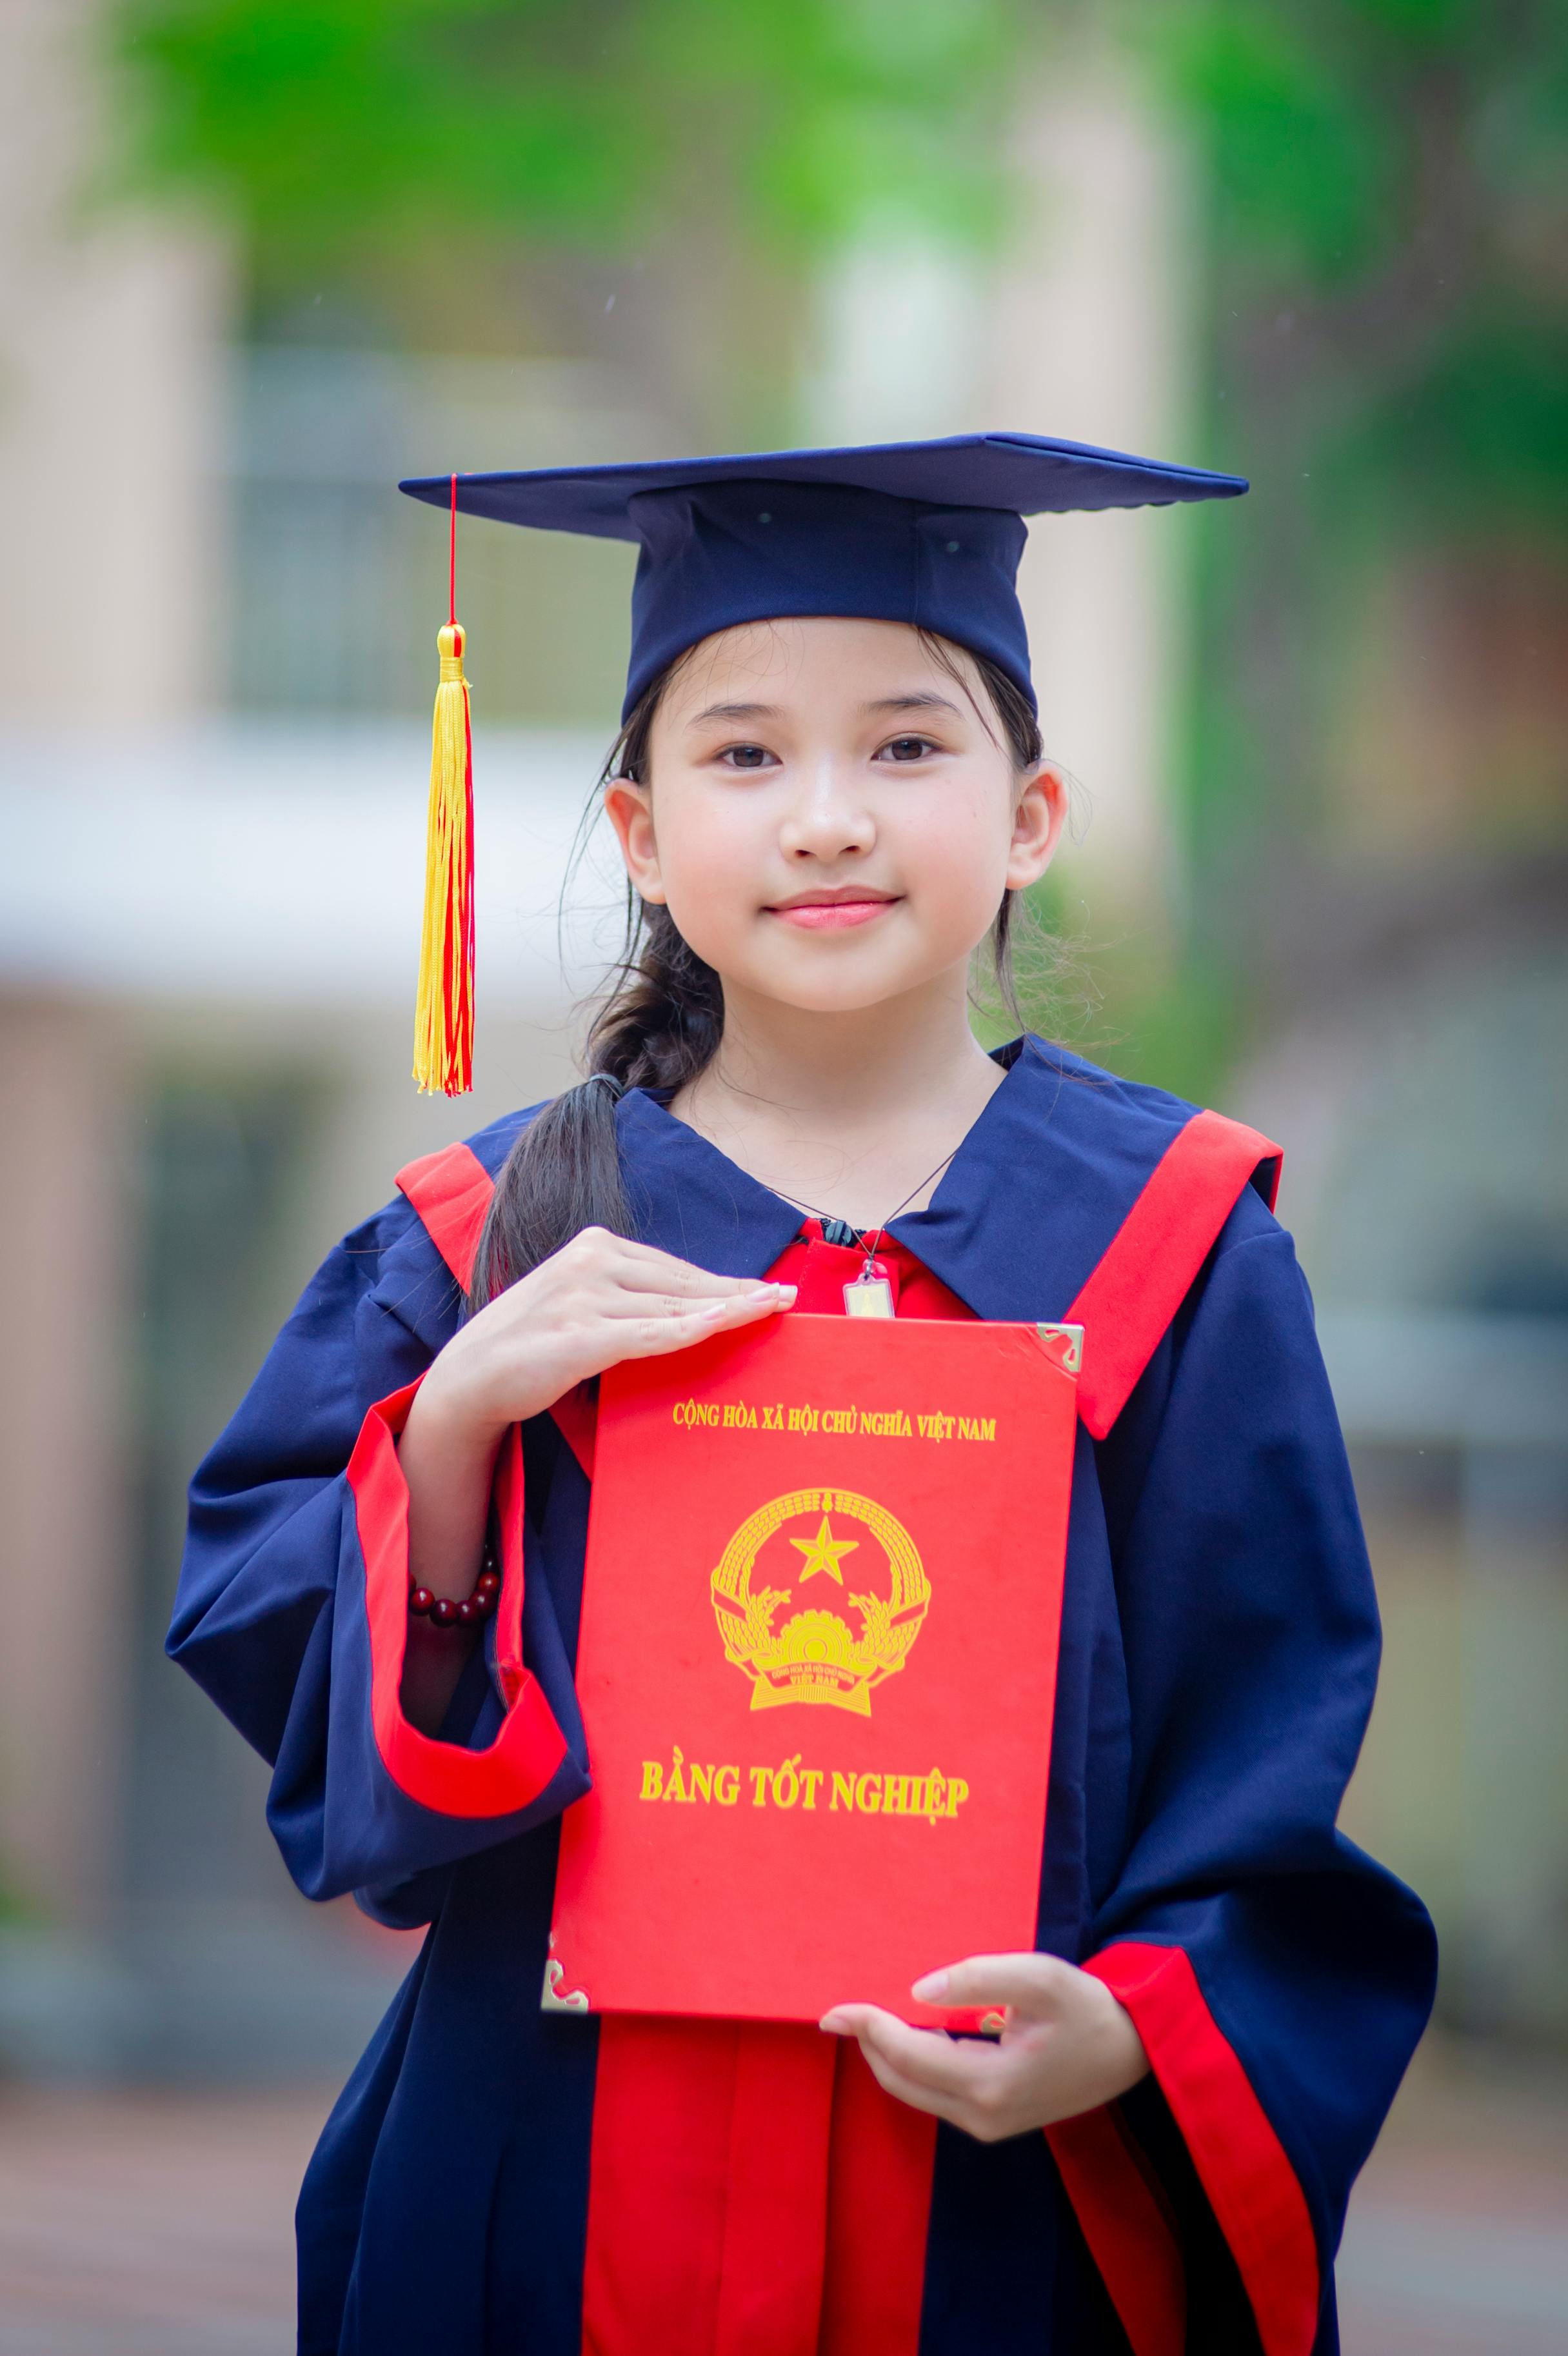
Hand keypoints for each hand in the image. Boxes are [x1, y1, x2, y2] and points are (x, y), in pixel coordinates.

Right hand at [412, 1226, 794, 1443]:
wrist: (470, 1377)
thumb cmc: (527, 1344)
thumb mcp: (576, 1302)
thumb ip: (620, 1295)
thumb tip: (680, 1304)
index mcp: (592, 1247)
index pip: (672, 1267)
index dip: (721, 1280)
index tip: (762, 1287)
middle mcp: (590, 1263)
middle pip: (682, 1282)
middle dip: (736, 1292)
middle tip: (783, 1297)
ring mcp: (585, 1298)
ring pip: (675, 1305)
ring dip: (729, 1309)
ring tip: (770, 1310)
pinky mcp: (582, 1336)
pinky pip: (653, 1333)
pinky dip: (696, 1329)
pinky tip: (729, 1325)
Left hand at [820, 1953, 1147, 2141]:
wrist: (1129, 2050)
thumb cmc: (1086, 2007)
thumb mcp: (1039, 1977)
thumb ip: (978, 1978)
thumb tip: (918, 1991)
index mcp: (991, 2084)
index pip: (909, 2056)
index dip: (868, 2028)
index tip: (834, 2008)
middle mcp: (982, 2115)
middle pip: (902, 2081)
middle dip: (869, 2044)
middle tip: (843, 2009)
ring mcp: (988, 2124)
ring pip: (915, 2091)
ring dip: (888, 2054)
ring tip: (869, 2014)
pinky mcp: (993, 2120)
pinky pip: (935, 2092)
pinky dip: (912, 2063)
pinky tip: (909, 2031)